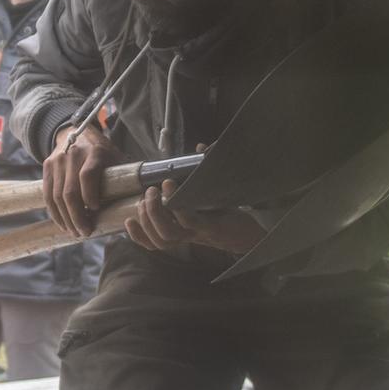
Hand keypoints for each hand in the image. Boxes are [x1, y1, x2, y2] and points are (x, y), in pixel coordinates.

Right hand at [44, 121, 113, 237]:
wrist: (75, 131)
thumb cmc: (102, 152)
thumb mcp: (115, 158)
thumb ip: (122, 177)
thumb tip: (136, 204)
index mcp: (94, 152)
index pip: (87, 176)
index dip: (90, 196)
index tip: (96, 210)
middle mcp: (73, 154)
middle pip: (70, 192)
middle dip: (77, 216)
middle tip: (86, 232)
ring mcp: (57, 160)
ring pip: (57, 196)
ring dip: (66, 219)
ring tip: (75, 232)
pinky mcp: (47, 166)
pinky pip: (48, 195)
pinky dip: (55, 213)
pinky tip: (63, 224)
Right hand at [125, 182, 266, 255]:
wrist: (260, 226)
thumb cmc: (234, 208)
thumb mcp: (214, 193)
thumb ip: (203, 175)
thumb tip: (201, 146)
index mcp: (184, 232)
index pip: (154, 242)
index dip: (138, 235)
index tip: (127, 219)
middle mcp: (189, 237)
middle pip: (159, 239)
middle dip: (146, 217)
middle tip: (146, 195)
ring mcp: (199, 233)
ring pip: (169, 235)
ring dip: (156, 213)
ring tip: (156, 192)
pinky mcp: (212, 225)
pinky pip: (189, 220)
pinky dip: (178, 204)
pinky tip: (171, 187)